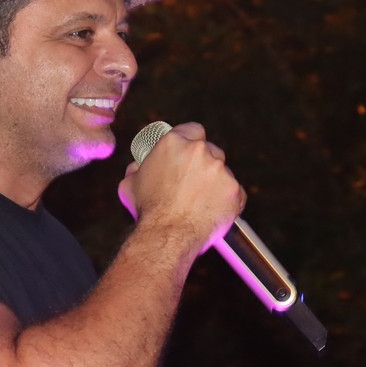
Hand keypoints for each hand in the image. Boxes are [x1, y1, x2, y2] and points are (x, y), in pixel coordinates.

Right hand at [119, 122, 245, 252]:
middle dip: (205, 163)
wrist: (166, 236)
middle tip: (195, 181)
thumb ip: (136, 169)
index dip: (192, 141)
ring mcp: (220, 170)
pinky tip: (214, 210)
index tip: (190, 153)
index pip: (192, 130)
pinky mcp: (234, 190)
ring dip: (216, 182)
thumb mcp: (129, 184)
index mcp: (174, 143)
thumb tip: (138, 167)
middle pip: (210, 149)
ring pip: (223, 171)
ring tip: (202, 201)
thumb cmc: (147, 212)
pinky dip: (228, 201)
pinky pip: (236, 192)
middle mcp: (200, 150)